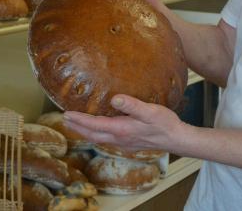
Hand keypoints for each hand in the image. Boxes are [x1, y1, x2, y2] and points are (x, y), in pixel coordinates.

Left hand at [63, 94, 187, 152]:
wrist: (176, 139)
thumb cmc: (165, 124)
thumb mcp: (150, 111)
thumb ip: (132, 105)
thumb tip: (114, 99)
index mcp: (121, 129)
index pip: (94, 125)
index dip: (79, 120)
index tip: (66, 114)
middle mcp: (119, 138)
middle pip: (92, 135)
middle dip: (77, 127)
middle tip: (64, 119)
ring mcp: (123, 143)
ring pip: (98, 139)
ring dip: (85, 132)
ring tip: (75, 124)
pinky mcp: (128, 143)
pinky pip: (106, 139)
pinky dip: (96, 134)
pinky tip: (97, 130)